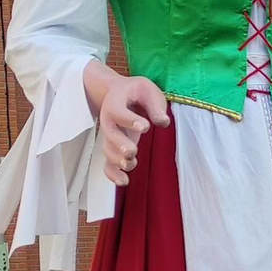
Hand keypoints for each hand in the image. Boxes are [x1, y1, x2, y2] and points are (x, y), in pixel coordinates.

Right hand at [86, 64, 170, 185]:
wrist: (116, 93)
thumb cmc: (135, 91)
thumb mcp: (147, 89)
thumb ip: (155, 105)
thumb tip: (164, 122)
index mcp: (115, 103)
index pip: (118, 112)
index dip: (129, 120)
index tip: (145, 126)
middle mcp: (108, 121)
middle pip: (110, 135)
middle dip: (120, 145)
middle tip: (131, 151)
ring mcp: (110, 136)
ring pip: (108, 151)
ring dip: (118, 161)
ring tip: (131, 164)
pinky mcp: (114, 148)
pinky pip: (107, 164)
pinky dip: (112, 174)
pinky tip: (124, 181)